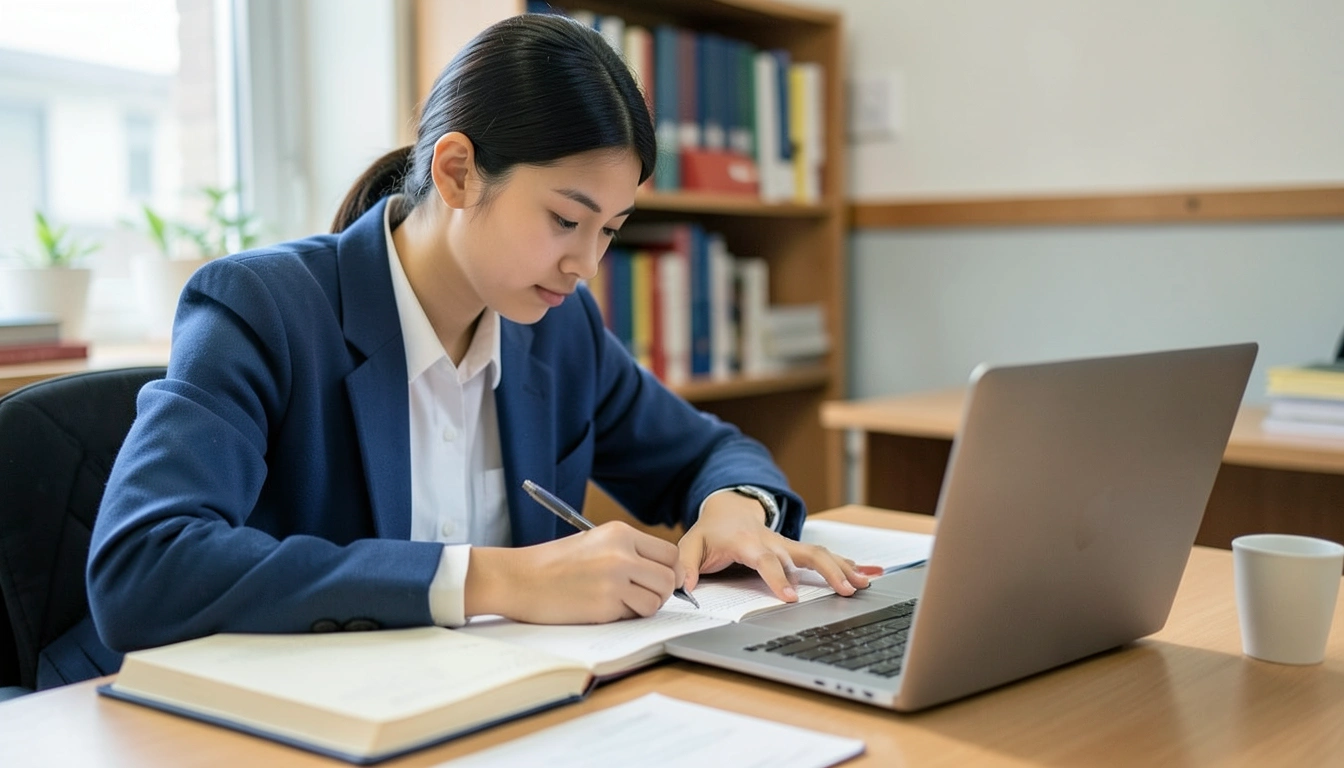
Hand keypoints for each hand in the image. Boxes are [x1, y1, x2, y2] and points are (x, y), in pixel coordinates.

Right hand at [465, 522, 683, 623]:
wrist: (519, 578)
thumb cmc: (553, 563)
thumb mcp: (595, 543)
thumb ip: (629, 553)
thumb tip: (663, 573)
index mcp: (620, 533)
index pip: (669, 553)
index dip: (669, 570)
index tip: (660, 580)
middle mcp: (622, 554)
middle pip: (669, 578)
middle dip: (662, 592)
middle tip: (644, 596)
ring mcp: (614, 580)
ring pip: (656, 600)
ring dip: (644, 607)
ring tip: (619, 602)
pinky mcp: (605, 606)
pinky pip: (634, 615)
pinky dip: (625, 616)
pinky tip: (603, 609)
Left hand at [677, 492, 870, 602]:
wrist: (728, 507)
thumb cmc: (711, 532)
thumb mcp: (691, 545)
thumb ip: (685, 565)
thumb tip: (685, 587)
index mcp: (747, 542)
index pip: (765, 560)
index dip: (778, 577)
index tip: (791, 598)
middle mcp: (773, 541)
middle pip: (805, 554)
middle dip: (827, 571)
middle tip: (845, 591)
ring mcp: (789, 544)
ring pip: (820, 553)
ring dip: (844, 567)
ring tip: (865, 583)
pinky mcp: (798, 548)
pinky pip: (826, 554)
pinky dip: (849, 563)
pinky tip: (870, 572)